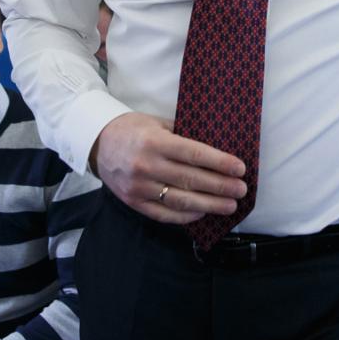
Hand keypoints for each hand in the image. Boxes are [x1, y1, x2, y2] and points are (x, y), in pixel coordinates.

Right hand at [90, 112, 246, 224]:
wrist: (97, 143)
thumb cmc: (132, 129)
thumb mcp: (157, 123)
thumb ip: (183, 135)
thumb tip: (216, 148)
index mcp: (155, 142)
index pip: (194, 154)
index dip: (220, 163)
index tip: (240, 169)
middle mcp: (146, 166)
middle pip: (191, 180)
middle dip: (221, 186)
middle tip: (241, 190)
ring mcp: (139, 187)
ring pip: (181, 200)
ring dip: (209, 205)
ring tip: (229, 205)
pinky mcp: (134, 202)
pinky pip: (164, 214)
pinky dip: (185, 216)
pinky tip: (202, 213)